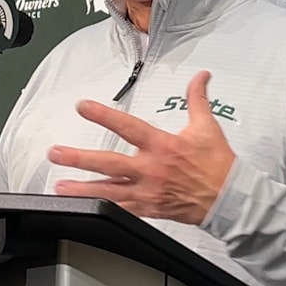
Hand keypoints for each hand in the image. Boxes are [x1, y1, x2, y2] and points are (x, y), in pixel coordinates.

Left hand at [48, 71, 235, 224]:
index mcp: (162, 146)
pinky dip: (102, 207)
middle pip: (108, 163)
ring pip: (108, 191)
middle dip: (79, 158)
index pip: (128, 127)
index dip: (104, 115)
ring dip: (82, 188)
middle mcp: (150, 169)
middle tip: (56, 153)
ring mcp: (148, 191)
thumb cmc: (218, 164)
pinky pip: (122, 209)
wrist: (229, 198)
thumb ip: (198, 99)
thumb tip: (201, 76)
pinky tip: (85, 206)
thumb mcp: (207, 126)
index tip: (83, 107)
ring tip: (60, 186)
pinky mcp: (149, 208)